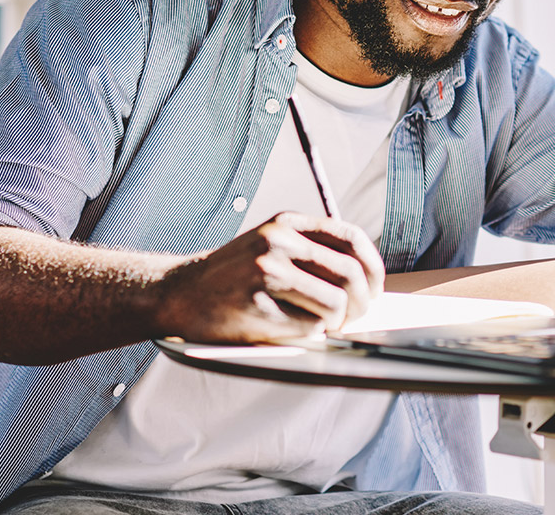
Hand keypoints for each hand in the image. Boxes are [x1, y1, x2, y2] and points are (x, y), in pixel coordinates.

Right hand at [155, 212, 384, 342]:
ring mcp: (266, 271)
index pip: (351, 238)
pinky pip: (309, 325)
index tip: (374, 289)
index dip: (373, 267)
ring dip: (335, 321)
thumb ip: (311, 249)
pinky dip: (310, 332)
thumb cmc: (233, 276)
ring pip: (334, 303)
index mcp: (287, 223)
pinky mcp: (257, 304)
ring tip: (320, 324)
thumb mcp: (271, 244)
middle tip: (352, 317)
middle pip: (349, 274)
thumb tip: (366, 276)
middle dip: (361, 303)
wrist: (180, 293)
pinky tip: (292, 327)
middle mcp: (278, 240)